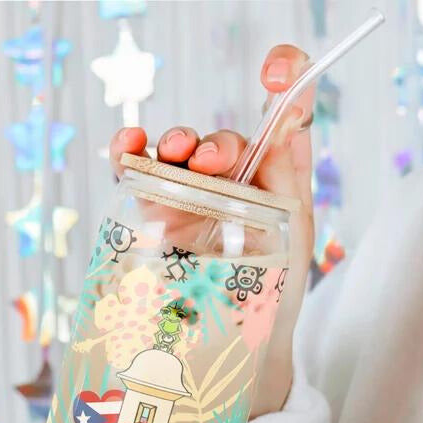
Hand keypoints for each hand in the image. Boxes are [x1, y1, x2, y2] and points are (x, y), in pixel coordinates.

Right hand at [108, 44, 314, 417]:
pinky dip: (130, 153)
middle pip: (218, 141)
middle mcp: (230, 181)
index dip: (282, 81)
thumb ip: (290, 181)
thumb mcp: (293, 236)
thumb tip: (294, 122)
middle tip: (209, 162)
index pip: (277, 120)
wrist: (239, 351)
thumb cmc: (274, 295)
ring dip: (172, 142)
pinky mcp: (154, 215)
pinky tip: (128, 149)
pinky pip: (139, 173)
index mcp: (271, 179)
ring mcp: (190, 197)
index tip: (275, 71)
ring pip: (176, 152)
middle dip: (213, 143)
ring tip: (172, 156)